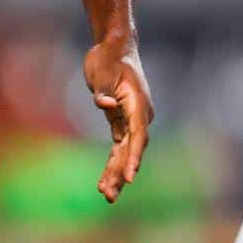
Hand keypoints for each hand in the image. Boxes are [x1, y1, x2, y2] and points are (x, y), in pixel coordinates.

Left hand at [83, 38, 152, 203]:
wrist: (114, 47)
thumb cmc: (108, 57)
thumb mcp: (102, 71)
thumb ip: (103, 91)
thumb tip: (105, 105)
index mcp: (139, 104)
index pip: (138, 136)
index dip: (134, 157)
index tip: (130, 176)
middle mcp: (140, 116)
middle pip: (133, 149)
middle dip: (121, 173)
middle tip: (108, 195)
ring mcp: (132, 120)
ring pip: (126, 152)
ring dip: (116, 173)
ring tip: (106, 194)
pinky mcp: (121, 121)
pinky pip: (119, 147)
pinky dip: (112, 162)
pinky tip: (104, 180)